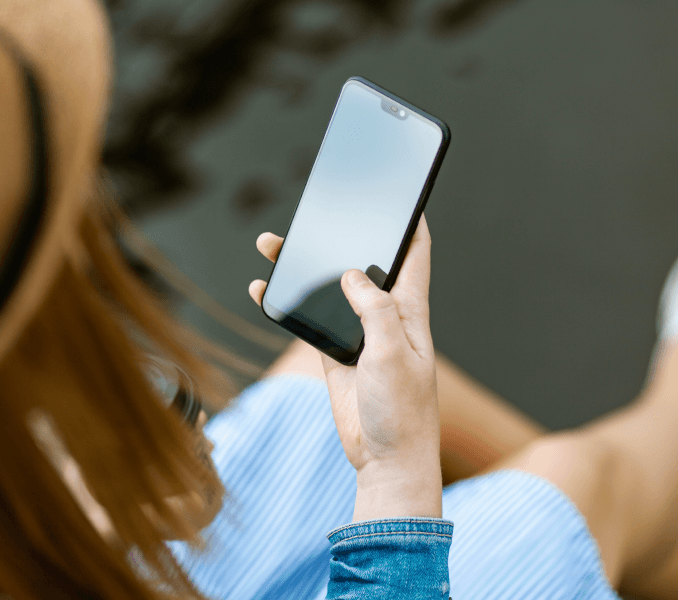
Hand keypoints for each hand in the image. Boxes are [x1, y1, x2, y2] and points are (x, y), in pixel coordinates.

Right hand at [249, 214, 441, 518]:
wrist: (385, 458)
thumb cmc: (402, 409)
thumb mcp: (393, 354)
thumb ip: (375, 311)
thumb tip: (353, 274)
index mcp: (409, 310)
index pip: (414, 254)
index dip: (410, 222)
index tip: (402, 193)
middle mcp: (384, 315)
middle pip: (361, 262)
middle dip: (342, 234)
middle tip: (318, 209)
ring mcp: (358, 333)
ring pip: (328, 287)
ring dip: (304, 266)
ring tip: (272, 242)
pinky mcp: (335, 353)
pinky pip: (307, 319)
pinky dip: (285, 302)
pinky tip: (262, 288)